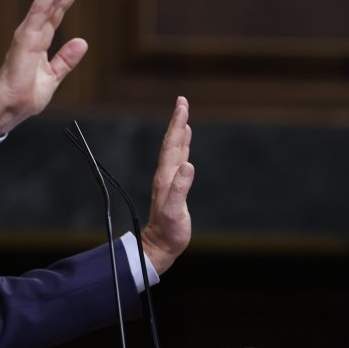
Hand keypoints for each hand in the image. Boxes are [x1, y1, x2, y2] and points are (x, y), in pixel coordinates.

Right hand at [0, 0, 88, 135]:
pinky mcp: (26, 37)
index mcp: (40, 39)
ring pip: (48, 0)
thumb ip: (66, 59)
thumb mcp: (53, 76)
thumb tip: (82, 43)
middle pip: (54, 0)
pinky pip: (40, 11)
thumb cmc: (26, 95)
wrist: (10, 108)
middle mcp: (34, 31)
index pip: (57, 10)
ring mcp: (29, 32)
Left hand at [141, 97, 193, 274]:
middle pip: (172, 142)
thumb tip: (188, 165)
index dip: (177, 124)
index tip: (182, 105)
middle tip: (183, 102)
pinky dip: (183, 147)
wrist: (160, 245)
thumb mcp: (175, 211)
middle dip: (178, 121)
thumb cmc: (169, 231)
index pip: (173, 144)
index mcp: (166, 177)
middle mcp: (166, 174)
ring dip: (180, 132)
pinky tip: (186, 143)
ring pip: (175, 150)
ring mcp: (169, 180)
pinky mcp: (174, 187)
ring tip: (184, 116)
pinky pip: (179, 160)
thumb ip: (180, 188)